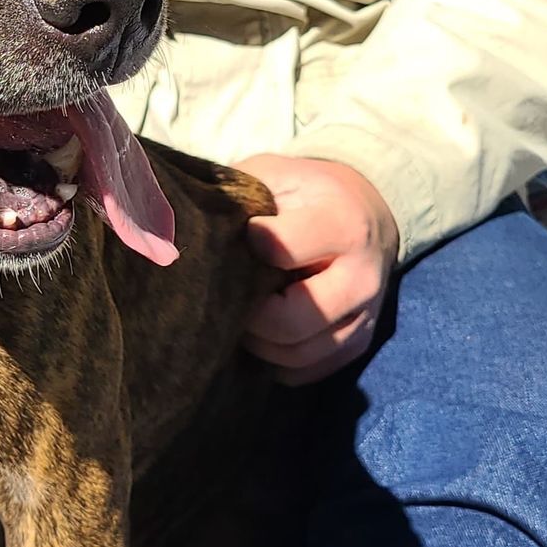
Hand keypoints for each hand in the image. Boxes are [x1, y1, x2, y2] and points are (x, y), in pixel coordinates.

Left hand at [237, 154, 398, 386]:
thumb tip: (179, 226)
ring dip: (257, 342)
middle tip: (229, 292)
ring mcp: (365, 316)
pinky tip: (263, 333)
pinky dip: (275, 361)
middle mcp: (362, 276)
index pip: (280, 250)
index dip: (248, 246)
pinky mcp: (359, 344)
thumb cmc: (306, 191)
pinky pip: (306, 372)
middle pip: (289, 321)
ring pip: (296, 355)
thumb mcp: (277, 174)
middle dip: (247, 312)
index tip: (240, 238)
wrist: (367, 212)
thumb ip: (239, 195)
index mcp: (342, 223)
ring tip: (242, 311)